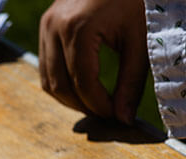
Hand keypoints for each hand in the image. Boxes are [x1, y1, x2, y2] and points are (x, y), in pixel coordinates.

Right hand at [39, 0, 147, 123]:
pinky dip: (61, 83)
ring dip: (69, 98)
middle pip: (60, 85)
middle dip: (82, 106)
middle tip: (107, 114)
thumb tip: (123, 119)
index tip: (117, 116)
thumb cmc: (134, 0)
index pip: (83, 82)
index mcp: (79, 28)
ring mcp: (46, 26)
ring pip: (47, 80)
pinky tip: (82, 87)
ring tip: (95, 104)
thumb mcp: (140, 39)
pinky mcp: (45, 26)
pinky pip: (45, 66)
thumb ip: (132, 81)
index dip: (99, 105)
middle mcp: (55, 27)